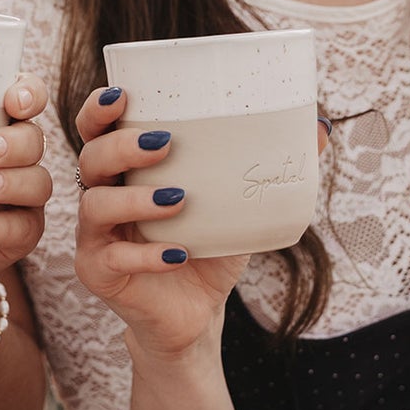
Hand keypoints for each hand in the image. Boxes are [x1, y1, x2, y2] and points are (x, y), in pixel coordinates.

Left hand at [0, 74, 50, 293]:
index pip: (28, 96)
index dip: (29, 94)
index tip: (12, 100)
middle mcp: (20, 155)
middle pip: (35, 138)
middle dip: (12, 142)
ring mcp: (25, 194)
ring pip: (38, 181)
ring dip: (10, 182)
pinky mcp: (23, 231)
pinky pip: (23, 227)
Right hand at [73, 87, 330, 360]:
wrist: (196, 313)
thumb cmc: (206, 247)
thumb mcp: (238, 204)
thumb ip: (267, 166)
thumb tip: (319, 127)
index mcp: (125, 170)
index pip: (96, 129)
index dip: (98, 109)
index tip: (122, 95)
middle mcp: (103, 195)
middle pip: (90, 158)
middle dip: (120, 146)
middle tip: (164, 144)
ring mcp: (96, 236)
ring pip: (96, 206)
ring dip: (136, 200)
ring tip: (178, 199)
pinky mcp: (98, 273)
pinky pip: (114, 258)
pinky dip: (147, 255)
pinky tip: (178, 254)